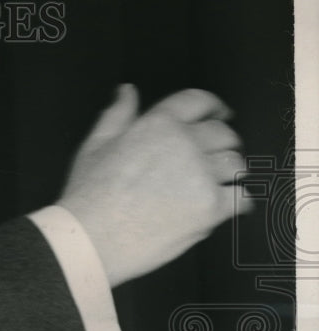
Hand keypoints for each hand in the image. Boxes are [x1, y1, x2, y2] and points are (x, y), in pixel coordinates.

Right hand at [57, 84, 249, 286]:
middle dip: (222, 142)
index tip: (219, 114)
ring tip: (216, 182)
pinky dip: (237, 201)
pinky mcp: (211, 207)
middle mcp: (185, 144)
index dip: (213, 106)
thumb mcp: (95, 146)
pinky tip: (224, 204)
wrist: (91, 239)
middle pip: (223, 133)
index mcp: (158, 124)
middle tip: (214, 155)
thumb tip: (127, 91)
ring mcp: (201, 176)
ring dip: (229, 172)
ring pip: (236, 164)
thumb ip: (117, 115)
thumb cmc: (88, 195)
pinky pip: (242, 198)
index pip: (199, 101)